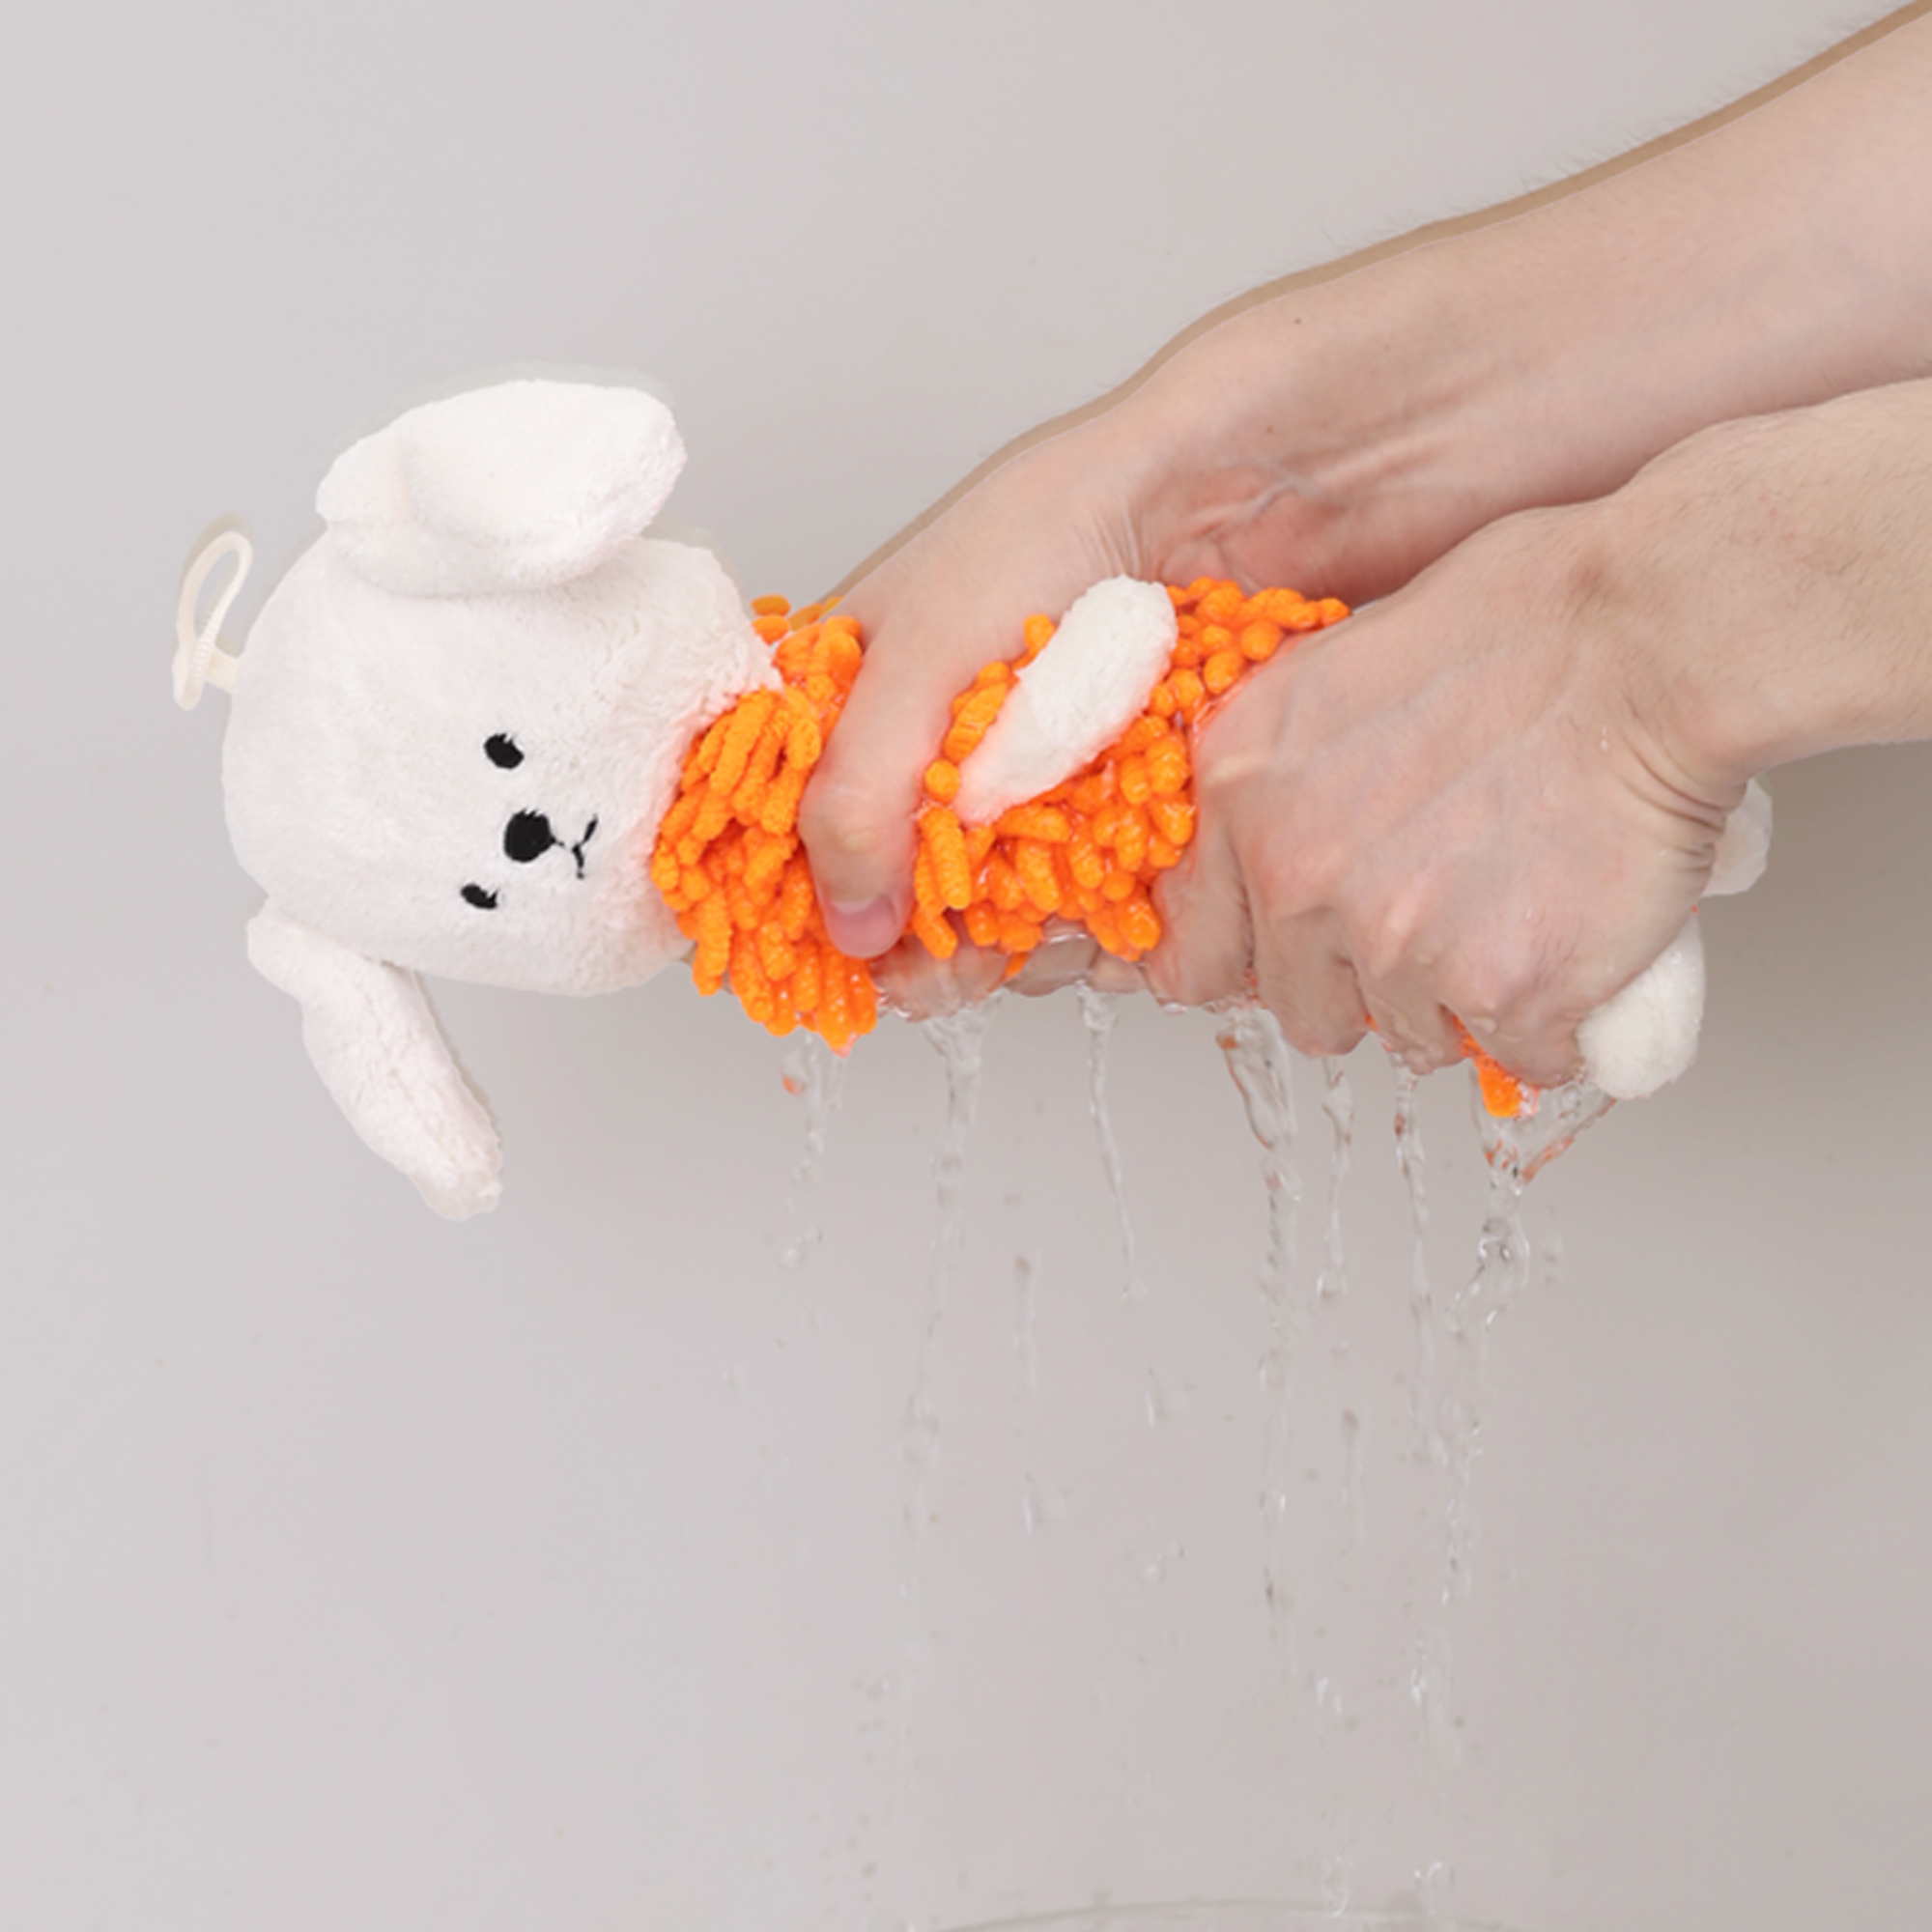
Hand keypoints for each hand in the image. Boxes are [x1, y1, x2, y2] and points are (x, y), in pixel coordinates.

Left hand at [1150, 497, 1741, 1085]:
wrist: (1648, 641)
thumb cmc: (1516, 626)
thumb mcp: (1328, 674)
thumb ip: (1271, 780)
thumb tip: (1259, 856)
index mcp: (1239, 791)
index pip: (1189, 952)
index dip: (1245, 963)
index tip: (1283, 961)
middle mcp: (1296, 876)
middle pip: (1300, 1010)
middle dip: (1359, 989)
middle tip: (1428, 930)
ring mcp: (1395, 942)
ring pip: (1408, 1038)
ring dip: (1458, 1003)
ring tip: (1512, 913)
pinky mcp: (1502, 987)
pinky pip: (1518, 1057)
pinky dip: (1552, 1024)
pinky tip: (1575, 946)